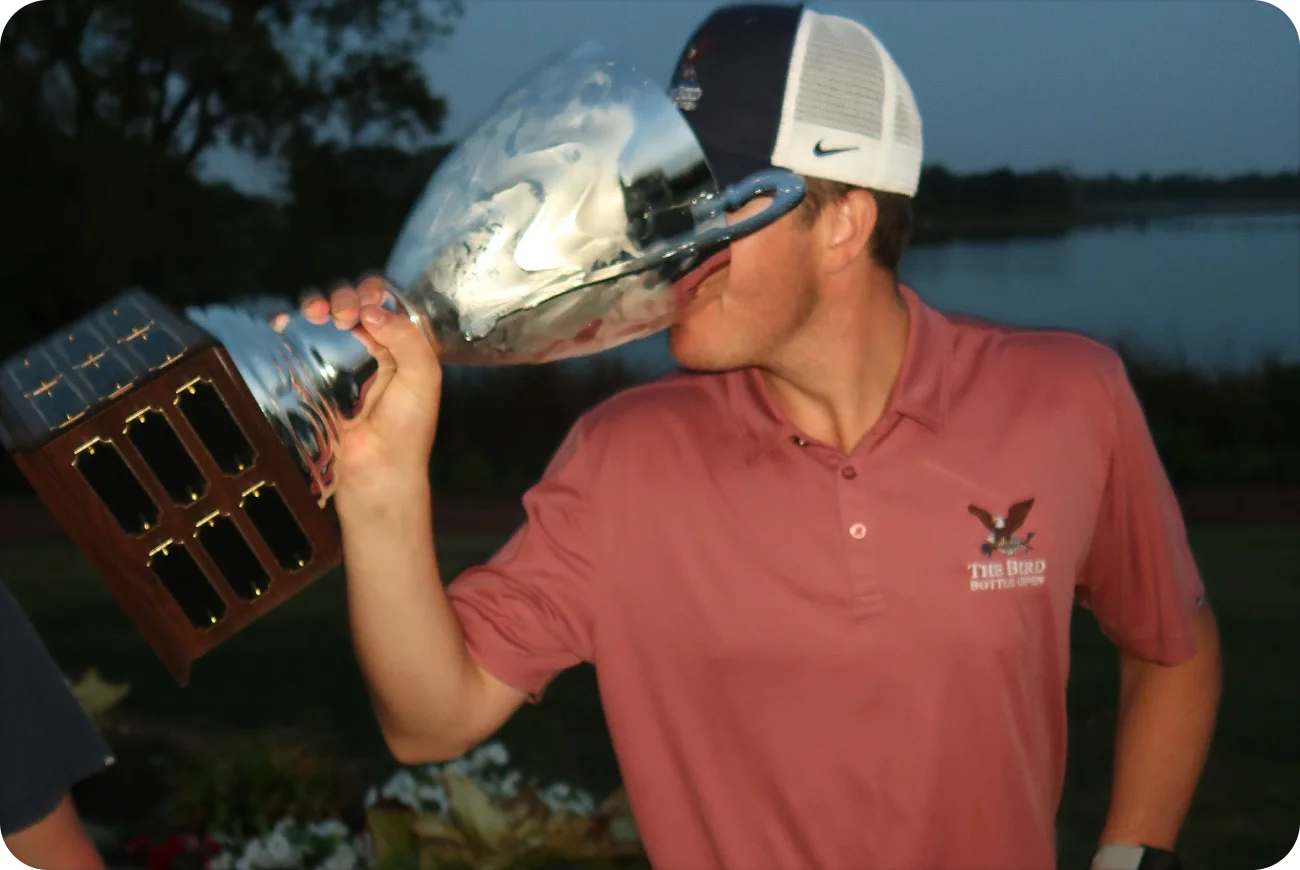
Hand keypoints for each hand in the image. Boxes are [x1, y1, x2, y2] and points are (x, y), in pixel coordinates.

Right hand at [298, 276, 442, 488]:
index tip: (365, 302)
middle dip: (344, 296)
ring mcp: (339, 360)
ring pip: (323, 313)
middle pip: (351, 301)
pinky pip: (298, 339)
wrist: (376, 468)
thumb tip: (371, 310)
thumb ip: (407, 338)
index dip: (372, 292)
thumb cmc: (406, 428)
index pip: (384, 301)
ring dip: (316, 302)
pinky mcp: (312, 376)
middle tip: (341, 315)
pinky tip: (286, 321)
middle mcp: (371, 347)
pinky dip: (288, 321)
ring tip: (314, 314)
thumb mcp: (423, 377)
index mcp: (401, 344)